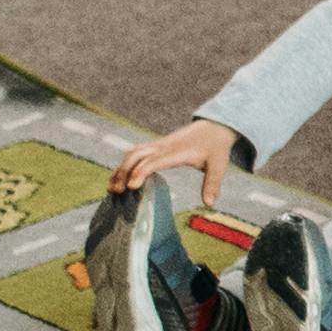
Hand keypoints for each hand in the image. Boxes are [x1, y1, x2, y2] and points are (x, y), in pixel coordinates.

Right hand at [112, 117, 238, 210]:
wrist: (214, 127)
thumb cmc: (215, 146)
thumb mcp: (219, 164)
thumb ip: (213, 183)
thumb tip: (209, 204)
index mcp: (176, 151)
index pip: (154, 160)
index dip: (141, 172)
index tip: (131, 186)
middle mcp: (163, 147)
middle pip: (136, 155)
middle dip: (124, 171)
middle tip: (116, 191)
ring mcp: (158, 145)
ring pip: (133, 153)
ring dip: (121, 168)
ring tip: (112, 188)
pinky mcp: (156, 146)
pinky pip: (136, 153)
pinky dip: (125, 164)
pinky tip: (119, 178)